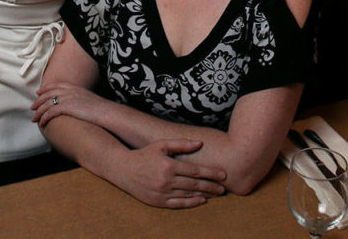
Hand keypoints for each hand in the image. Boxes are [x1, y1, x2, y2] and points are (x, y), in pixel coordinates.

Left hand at [31, 82, 108, 127]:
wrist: (105, 111)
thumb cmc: (100, 108)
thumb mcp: (88, 98)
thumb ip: (79, 98)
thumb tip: (75, 104)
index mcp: (74, 87)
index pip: (55, 85)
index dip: (45, 89)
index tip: (39, 92)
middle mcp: (69, 91)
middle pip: (47, 94)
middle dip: (38, 101)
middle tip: (32, 107)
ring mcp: (67, 98)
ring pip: (46, 104)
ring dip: (38, 112)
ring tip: (34, 119)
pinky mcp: (66, 107)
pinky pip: (50, 112)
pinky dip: (44, 118)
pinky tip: (42, 123)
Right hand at [112, 139, 226, 208]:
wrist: (123, 169)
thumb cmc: (145, 154)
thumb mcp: (162, 144)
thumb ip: (181, 144)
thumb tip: (200, 142)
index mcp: (169, 165)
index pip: (195, 170)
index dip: (211, 173)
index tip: (223, 174)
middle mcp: (166, 180)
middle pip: (194, 184)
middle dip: (211, 186)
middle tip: (223, 187)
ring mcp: (162, 193)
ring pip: (188, 195)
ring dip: (204, 195)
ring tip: (216, 193)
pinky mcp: (158, 202)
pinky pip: (178, 204)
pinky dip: (191, 203)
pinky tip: (201, 201)